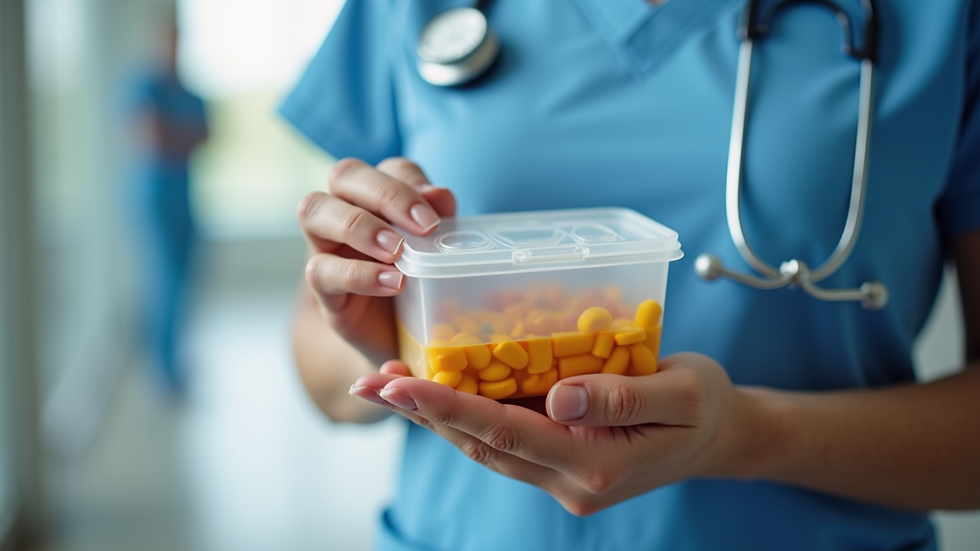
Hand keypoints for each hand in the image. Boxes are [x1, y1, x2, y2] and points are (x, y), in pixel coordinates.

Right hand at [297, 157, 455, 366]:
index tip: (438, 215)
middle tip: (423, 226)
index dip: (412, 183)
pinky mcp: (321, 288)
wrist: (408, 343)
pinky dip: (358, 274)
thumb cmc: (424, 289)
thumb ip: (440, 224)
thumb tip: (439, 194)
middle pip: (345, 174)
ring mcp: (326, 246)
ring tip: (398, 252)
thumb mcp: (440, 256)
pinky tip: (392, 284)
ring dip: (359, 225)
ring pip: (314, 210)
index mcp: (380, 198)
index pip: (390, 169)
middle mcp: (346, 211)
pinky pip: (321, 270)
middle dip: (385, 194)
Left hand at [352, 353, 759, 515]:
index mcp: (596, 465)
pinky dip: (466, 417)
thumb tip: (558, 397)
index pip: (507, 432)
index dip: (449, 407)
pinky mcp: (559, 464)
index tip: (400, 384)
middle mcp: (569, 481)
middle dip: (423, 412)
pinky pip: (503, 441)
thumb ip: (623, 398)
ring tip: (388, 385)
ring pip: (485, 446)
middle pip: (482, 444)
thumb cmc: (706, 407)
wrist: (721, 439)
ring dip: (436, 417)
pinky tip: (438, 392)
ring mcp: (561, 478)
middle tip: (371, 382)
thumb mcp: (682, 392)